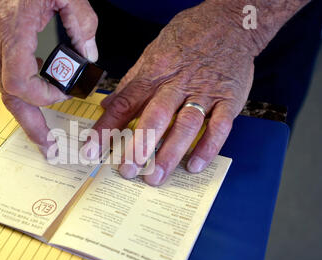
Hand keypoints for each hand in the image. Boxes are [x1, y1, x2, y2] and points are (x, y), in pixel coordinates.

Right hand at [0, 0, 97, 153]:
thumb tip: (89, 54)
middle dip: (31, 127)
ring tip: (44, 120)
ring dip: (26, 105)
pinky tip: (30, 85)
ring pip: (4, 91)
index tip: (61, 95)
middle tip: (48, 147)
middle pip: (11, 99)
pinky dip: (15, 87)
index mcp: (12, 31)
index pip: (21, 85)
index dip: (43, 98)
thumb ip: (81, 22)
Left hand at [88, 1, 256, 185]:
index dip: (106, 128)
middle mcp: (177, 84)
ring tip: (155, 176)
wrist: (230, 21)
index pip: (125, 103)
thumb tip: (107, 105)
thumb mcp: (153, 53)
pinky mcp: (229, 99)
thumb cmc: (188, 37)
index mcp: (155, 73)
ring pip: (186, 125)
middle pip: (155, 117)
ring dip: (169, 153)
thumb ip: (131, 83)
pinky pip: (220, 126)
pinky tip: (193, 165)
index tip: (91, 150)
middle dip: (139, 147)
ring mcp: (205, 93)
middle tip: (128, 171)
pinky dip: (207, 148)